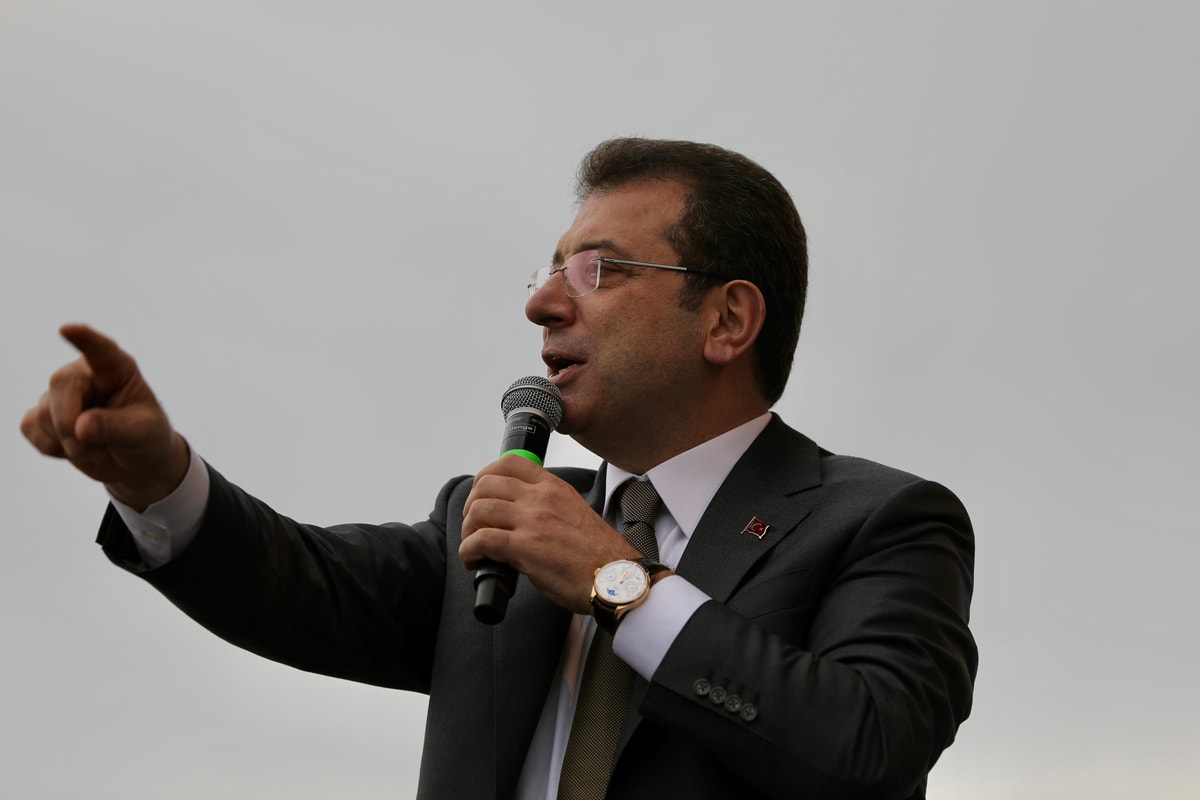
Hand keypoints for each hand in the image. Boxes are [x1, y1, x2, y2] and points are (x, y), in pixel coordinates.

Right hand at [20, 324, 188, 510]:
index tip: (67, 329)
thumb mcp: (143, 433)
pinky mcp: (43, 413)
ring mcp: (61, 393)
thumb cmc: (146, 437)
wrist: (133, 460)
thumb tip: (80, 428)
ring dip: (67, 443)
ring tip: (96, 448)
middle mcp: (85, 374)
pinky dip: (50, 447)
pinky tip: (73, 449)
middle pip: (61, 385)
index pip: (101, 349)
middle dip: (71, 424)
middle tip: (91, 448)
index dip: (84, 338)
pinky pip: (30, 426)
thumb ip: (114, 427)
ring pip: (43, 412)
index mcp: (116, 368)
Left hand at [460, 455, 640, 613]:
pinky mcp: (525, 548)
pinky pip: (481, 540)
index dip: (486, 476)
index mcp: (554, 487)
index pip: (510, 461)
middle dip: (471, 505)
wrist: (616, 578)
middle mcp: (541, 498)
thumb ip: (549, 506)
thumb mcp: (575, 512)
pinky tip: (474, 561)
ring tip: (474, 546)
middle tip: (474, 524)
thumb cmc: (599, 555)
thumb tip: (521, 515)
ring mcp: (532, 521)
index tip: (482, 494)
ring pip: (479, 510)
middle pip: (486, 484)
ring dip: (467, 529)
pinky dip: (468, 551)